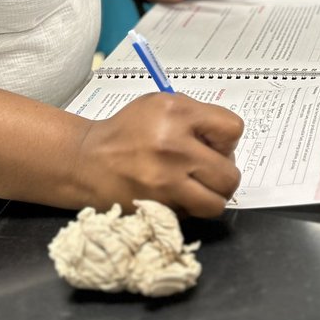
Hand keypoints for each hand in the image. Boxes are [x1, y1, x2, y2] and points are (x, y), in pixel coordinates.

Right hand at [74, 92, 242, 215]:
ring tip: (195, 186)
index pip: (233, 129)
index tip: (211, 144)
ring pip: (217, 203)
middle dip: (222, 173)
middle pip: (230, 174)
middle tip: (204, 169)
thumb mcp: (159, 105)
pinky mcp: (158, 207)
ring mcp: (165, 181)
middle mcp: (173, 146)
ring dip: (210, 197)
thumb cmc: (127, 131)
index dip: (226, 140)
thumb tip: (226, 145)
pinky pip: (192, 215)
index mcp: (176, 112)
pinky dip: (188, 208)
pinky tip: (173, 194)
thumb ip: (196, 117)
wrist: (87, 161)